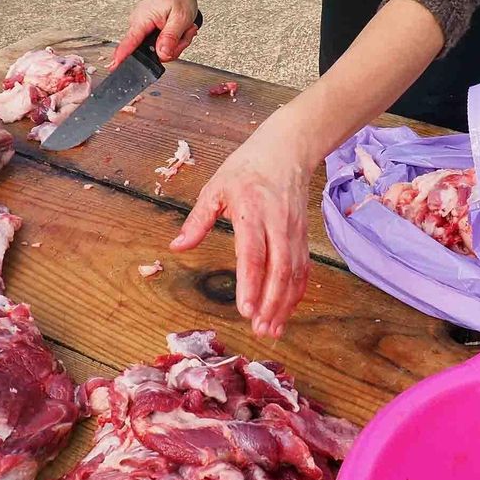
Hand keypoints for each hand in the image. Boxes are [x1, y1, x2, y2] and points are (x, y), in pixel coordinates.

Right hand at [113, 0, 199, 67]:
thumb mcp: (180, 18)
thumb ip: (170, 39)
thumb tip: (162, 55)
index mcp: (142, 21)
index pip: (128, 45)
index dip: (122, 59)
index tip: (114, 69)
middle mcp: (138, 25)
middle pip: (152, 53)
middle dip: (172, 48)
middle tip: (185, 34)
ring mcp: (143, 27)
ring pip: (159, 48)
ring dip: (176, 42)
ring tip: (184, 28)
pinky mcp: (149, 28)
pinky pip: (161, 42)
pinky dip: (174, 37)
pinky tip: (180, 28)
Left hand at [171, 119, 312, 338]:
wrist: (286, 150)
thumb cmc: (247, 168)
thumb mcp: (215, 187)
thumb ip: (198, 220)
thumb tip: (177, 247)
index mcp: (252, 211)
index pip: (254, 254)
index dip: (251, 284)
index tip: (246, 309)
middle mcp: (278, 224)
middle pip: (279, 270)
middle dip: (271, 303)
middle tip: (259, 329)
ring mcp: (294, 232)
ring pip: (294, 274)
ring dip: (284, 304)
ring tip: (271, 329)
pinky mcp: (303, 236)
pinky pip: (303, 270)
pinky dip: (296, 293)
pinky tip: (286, 311)